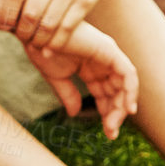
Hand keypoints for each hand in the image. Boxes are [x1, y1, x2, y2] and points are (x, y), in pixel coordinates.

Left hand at [0, 0, 107, 52]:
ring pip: (48, 24)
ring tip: (34, 43)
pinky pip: (67, 28)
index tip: (4, 26)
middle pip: (30, 14)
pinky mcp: (85, 1)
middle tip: (21, 38)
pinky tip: (48, 49)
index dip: (5, 14)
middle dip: (23, 31)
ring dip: (38, 40)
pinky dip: (55, 43)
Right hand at [21, 21, 137, 137]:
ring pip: (125, 84)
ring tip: (112, 125)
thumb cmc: (41, 49)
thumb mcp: (57, 77)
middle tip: (110, 133)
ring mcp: (107, 54)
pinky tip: (127, 108)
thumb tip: (74, 113)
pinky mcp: (109, 50)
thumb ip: (68, 94)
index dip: (108, 113)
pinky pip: (128, 73)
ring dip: (122, 106)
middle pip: (117, 91)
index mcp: (90, 67)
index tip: (107, 133)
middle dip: (116, 113)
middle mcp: (102, 61)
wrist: (34, 32)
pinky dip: (130, 90)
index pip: (105, 93)